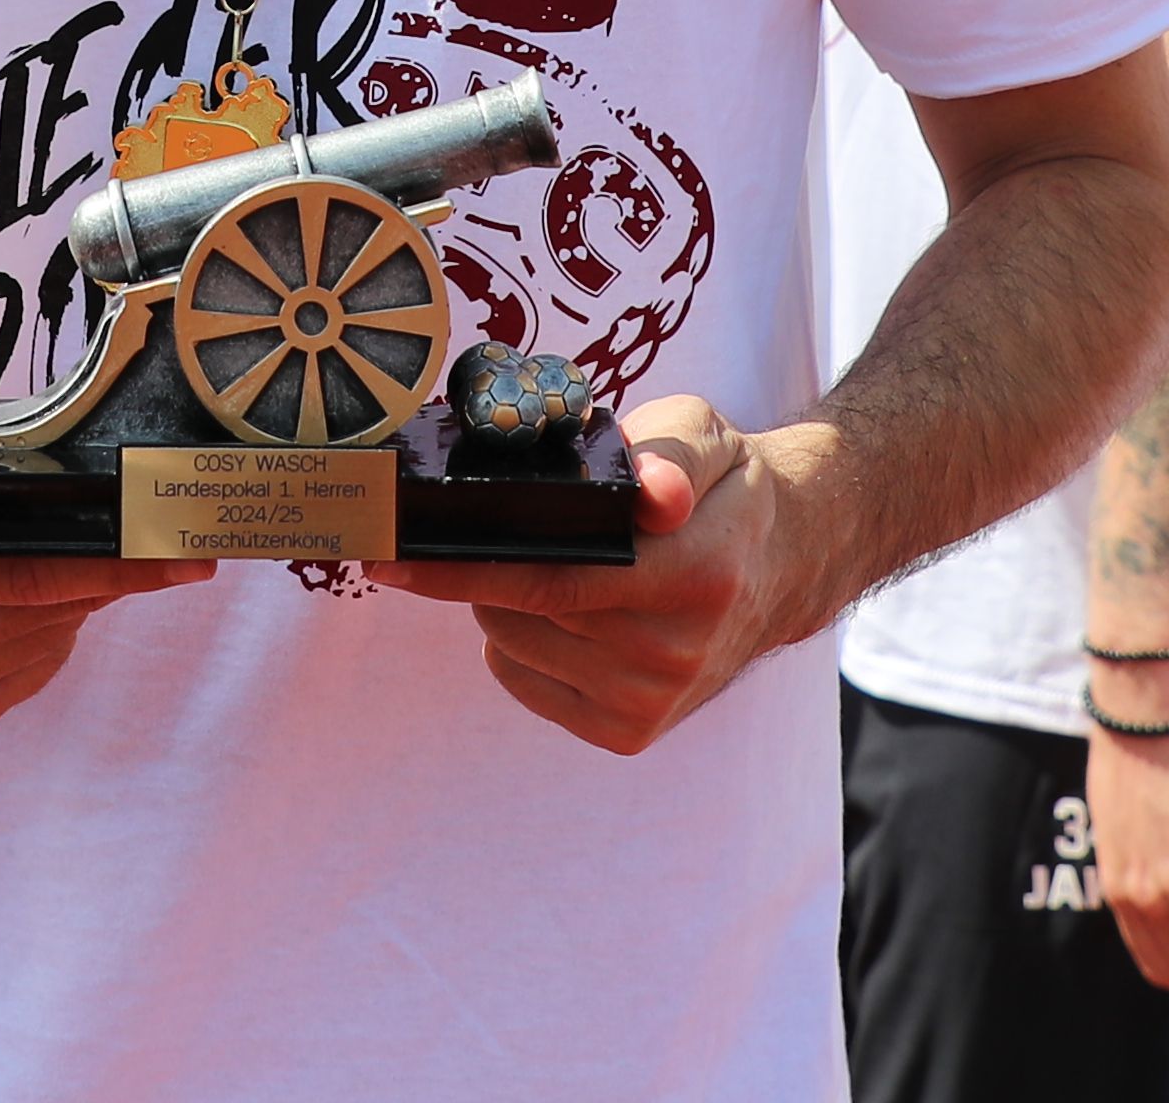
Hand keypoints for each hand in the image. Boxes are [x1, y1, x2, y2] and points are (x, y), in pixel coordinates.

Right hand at [0, 383, 207, 740]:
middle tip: (158, 537)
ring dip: (75, 600)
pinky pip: (27, 670)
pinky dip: (43, 632)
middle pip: (53, 611)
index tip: (184, 553)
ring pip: (47, 640)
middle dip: (112, 574)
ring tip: (75, 553)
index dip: (115, 565)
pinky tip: (27, 595)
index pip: (28, 574)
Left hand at [371, 395, 812, 754]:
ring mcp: (651, 701)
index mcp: (693, 573)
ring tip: (554, 563)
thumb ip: (671, 454)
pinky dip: (522, 643)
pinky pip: (525, 680)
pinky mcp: (631, 733)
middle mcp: (673, 651)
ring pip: (513, 645)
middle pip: (518, 609)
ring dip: (506, 602)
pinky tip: (564, 612)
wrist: (784, 565)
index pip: (548, 577)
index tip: (384, 556)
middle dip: (486, 563)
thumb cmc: (724, 488)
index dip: (457, 568)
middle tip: (508, 526)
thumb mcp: (704, 435)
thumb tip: (655, 496)